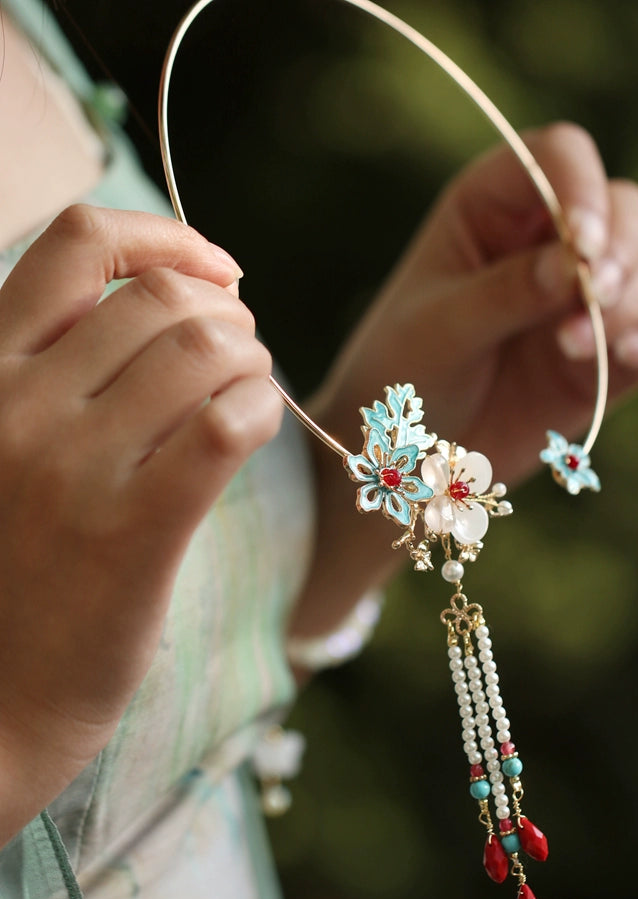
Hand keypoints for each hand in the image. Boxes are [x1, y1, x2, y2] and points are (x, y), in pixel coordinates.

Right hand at [0, 206, 282, 843]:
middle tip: (241, 353)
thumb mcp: (3, 446)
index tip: (217, 269)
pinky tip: (256, 426)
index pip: (77, 242)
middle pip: (163, 297)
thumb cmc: (11, 570)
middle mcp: (14, 404)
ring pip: (205, 350)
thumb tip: (179, 308)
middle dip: (228, 311)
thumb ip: (60, 373)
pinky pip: (226, 425)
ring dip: (252, 359)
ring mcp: (70, 468)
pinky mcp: (132, 532)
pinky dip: (260, 408)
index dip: (166, 238)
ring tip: (249, 390)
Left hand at [311, 123, 637, 483]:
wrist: (404, 456)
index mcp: (492, 209)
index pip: (559, 157)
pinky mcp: (608, 359)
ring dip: (634, 300)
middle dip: (622, 249)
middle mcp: (547, 244)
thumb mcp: (440, 328)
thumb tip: (577, 265)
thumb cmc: (402, 374)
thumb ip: (507, 292)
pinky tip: (636, 355)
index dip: (583, 186)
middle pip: (623, 208)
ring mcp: (581, 301)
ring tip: (573, 348)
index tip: (584, 243)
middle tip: (595, 296)